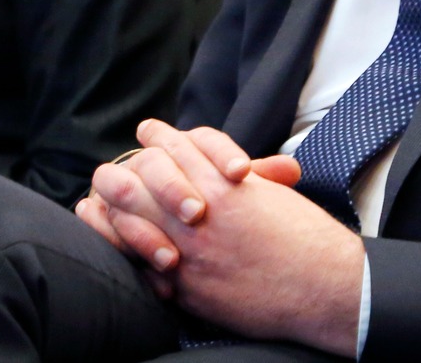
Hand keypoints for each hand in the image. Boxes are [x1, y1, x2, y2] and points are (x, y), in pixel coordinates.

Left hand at [75, 121, 360, 354]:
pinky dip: (115, 241)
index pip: (178, 143)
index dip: (160, 136)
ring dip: (111, 202)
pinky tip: (104, 231)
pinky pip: (135, 257)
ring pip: (130, 211)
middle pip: (144, 171)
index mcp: (223, 180)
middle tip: (118, 170)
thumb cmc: (305, 238)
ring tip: (98, 197)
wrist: (321, 287)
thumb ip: (249, 177)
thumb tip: (237, 168)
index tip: (149, 133)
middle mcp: (202, 207)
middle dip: (127, 167)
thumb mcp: (273, 195)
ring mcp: (189, 245)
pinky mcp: (184, 283)